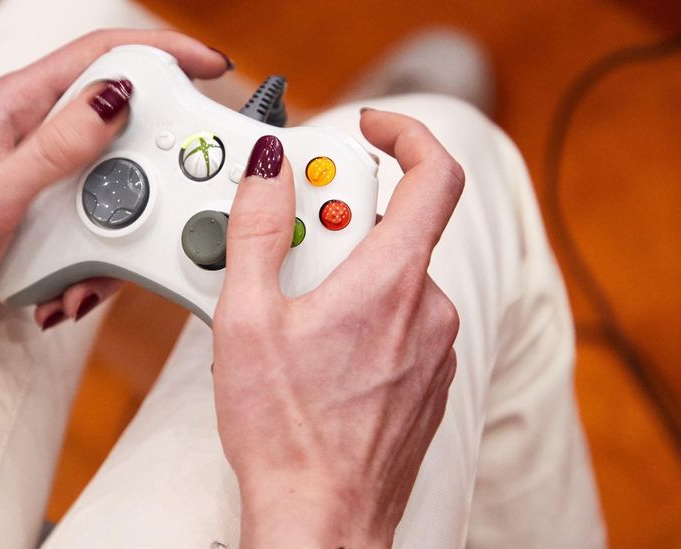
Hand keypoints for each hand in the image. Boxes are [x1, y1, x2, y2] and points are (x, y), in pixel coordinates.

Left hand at [0, 29, 231, 363]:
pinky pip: (102, 226)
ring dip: (116, 235)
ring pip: (119, 186)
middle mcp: (34, 134)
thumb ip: (58, 145)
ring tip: (84, 274)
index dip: (160, 52)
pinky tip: (67, 290)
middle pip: (122, 125)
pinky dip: (98, 264)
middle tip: (164, 201)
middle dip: (146, 174)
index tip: (209, 66)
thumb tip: (116, 97)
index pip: (99, 56)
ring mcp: (45, 176)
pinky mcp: (52, 215)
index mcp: (14, 106)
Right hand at [212, 111, 463, 546]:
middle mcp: (427, 310)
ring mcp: (432, 348)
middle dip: (332, 226)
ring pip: (389, 277)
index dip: (404, 133)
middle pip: (390, 227)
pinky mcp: (425, 378)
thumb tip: (267, 168)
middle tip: (281, 256)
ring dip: (341, 275)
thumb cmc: (286, 432)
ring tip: (286, 319)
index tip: (369, 126)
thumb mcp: (247, 318)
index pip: (433, 173)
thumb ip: (256, 229)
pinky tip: (316, 354)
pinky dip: (359, 312)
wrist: (320, 519)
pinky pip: (397, 318)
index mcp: (392, 282)